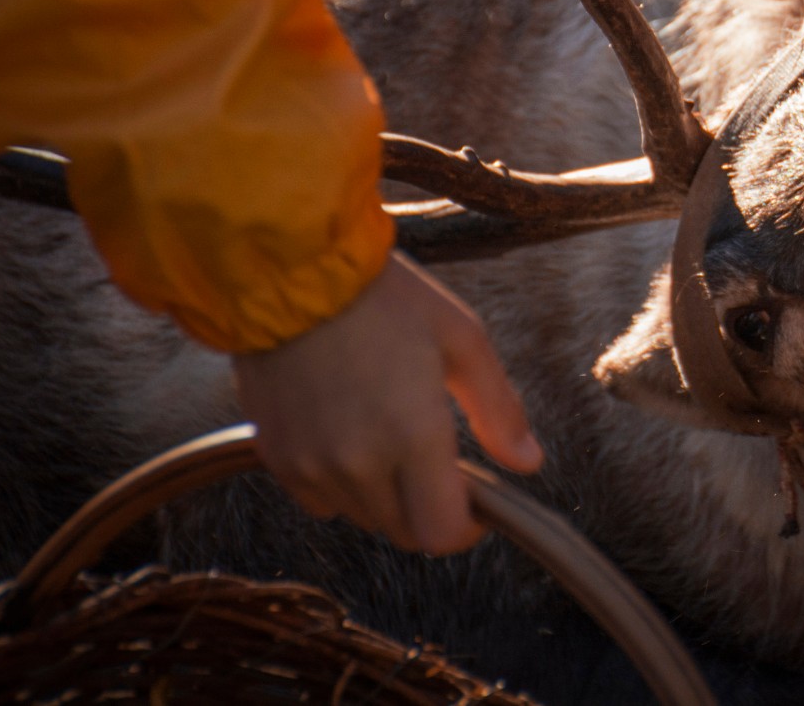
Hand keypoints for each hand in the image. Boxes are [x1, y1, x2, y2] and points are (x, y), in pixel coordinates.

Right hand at [232, 252, 542, 554]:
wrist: (289, 270)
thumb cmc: (386, 297)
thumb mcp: (461, 339)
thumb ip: (498, 409)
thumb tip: (529, 462)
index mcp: (412, 436)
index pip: (442, 532)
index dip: (466, 528)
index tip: (476, 505)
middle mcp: (358, 464)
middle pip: (404, 530)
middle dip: (429, 507)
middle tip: (437, 460)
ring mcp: (310, 464)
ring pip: (362, 515)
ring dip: (386, 495)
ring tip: (391, 436)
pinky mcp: (274, 455)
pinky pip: (319, 497)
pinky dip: (340, 483)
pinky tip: (348, 433)